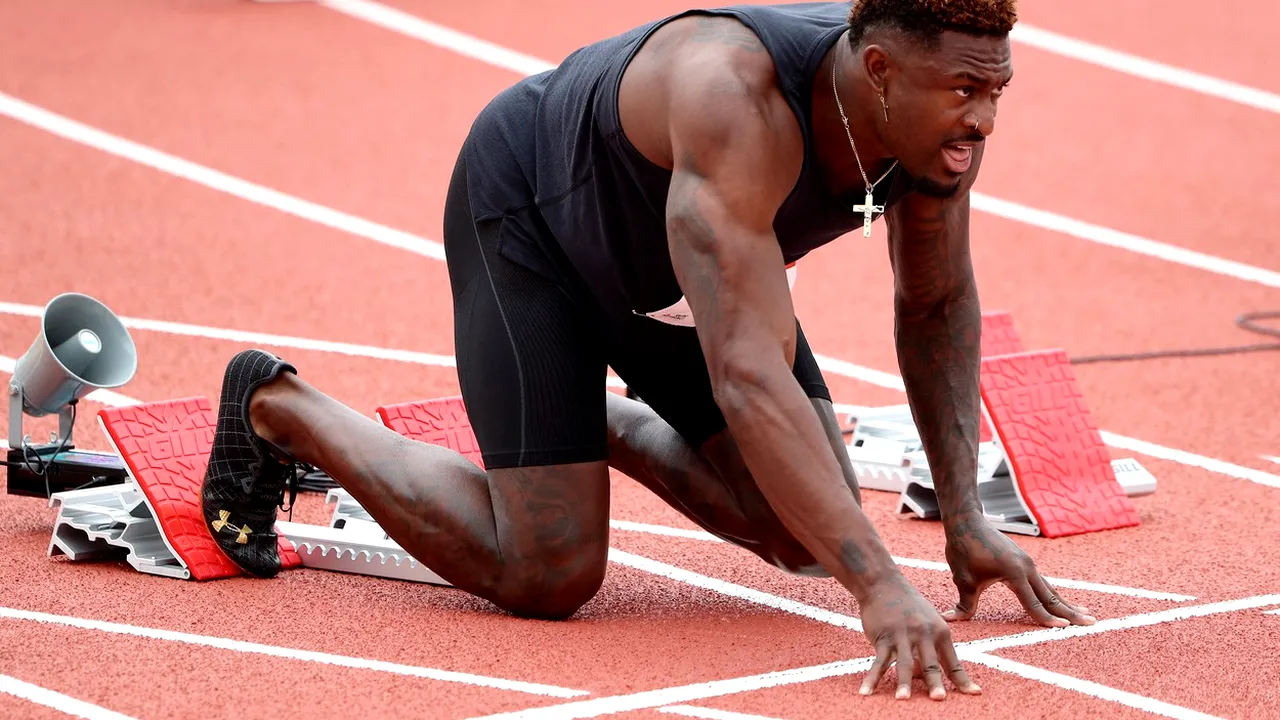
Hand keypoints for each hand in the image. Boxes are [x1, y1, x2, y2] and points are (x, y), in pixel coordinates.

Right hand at [858, 574, 982, 700]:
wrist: (884, 583)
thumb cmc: (909, 605)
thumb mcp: (927, 622)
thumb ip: (929, 649)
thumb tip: (921, 676)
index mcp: (940, 632)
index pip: (953, 662)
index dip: (963, 679)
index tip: (975, 693)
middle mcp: (923, 634)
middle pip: (930, 664)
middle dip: (934, 683)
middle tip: (939, 699)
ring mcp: (902, 636)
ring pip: (903, 664)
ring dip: (903, 682)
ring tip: (903, 699)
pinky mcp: (883, 637)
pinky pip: (878, 662)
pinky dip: (872, 678)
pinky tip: (866, 691)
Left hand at [943, 515, 1095, 626]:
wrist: (966, 521)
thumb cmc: (963, 549)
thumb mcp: (962, 579)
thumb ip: (964, 603)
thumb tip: (950, 620)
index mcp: (1014, 573)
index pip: (1033, 602)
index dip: (1047, 619)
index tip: (1064, 629)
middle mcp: (1026, 568)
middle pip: (1051, 595)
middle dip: (1070, 611)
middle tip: (1091, 624)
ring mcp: (1028, 563)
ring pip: (1050, 588)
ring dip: (1067, 602)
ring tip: (1086, 614)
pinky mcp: (1025, 561)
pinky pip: (1043, 582)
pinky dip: (1054, 593)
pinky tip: (1062, 601)